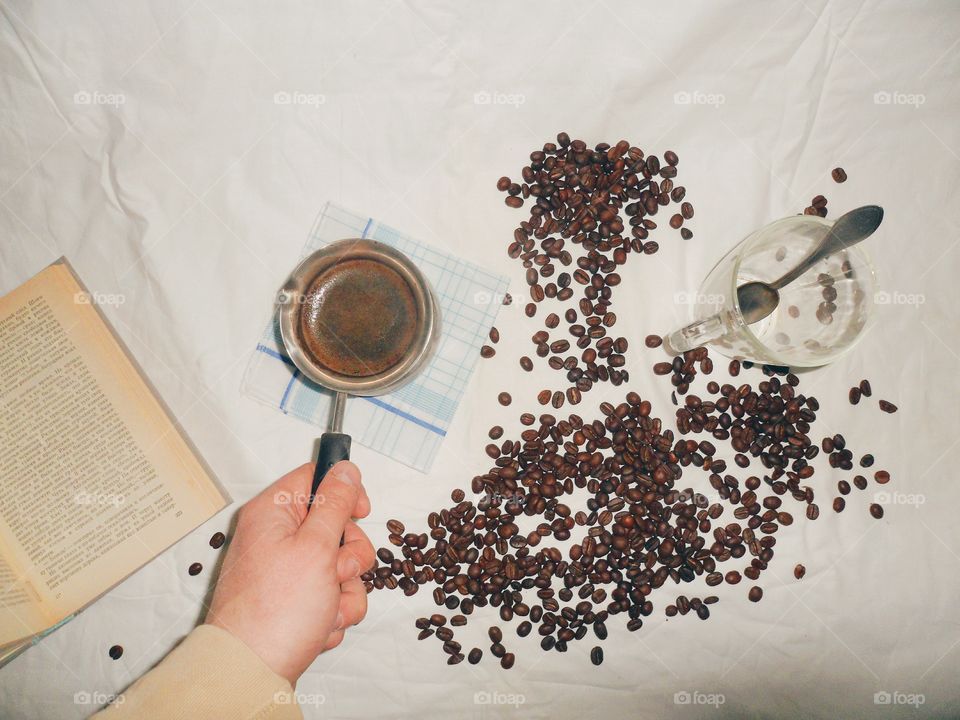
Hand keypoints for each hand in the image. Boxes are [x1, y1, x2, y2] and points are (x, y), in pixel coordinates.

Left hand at [206, 461, 374, 684]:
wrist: (250, 673)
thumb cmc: (273, 612)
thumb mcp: (315, 547)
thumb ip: (335, 504)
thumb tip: (345, 468)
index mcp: (273, 513)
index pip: (316, 478)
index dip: (344, 492)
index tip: (359, 513)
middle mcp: (277, 538)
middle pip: (336, 526)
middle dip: (349, 555)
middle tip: (335, 571)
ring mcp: (286, 572)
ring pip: (340, 566)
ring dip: (344, 591)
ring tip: (325, 608)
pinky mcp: (294, 601)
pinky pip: (332, 596)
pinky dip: (333, 612)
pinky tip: (318, 626)